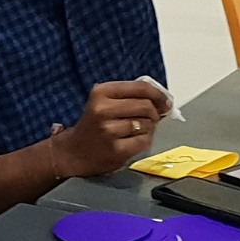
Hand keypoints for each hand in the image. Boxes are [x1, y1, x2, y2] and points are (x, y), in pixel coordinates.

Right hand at [53, 81, 170, 177]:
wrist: (73, 152)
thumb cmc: (93, 125)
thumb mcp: (105, 102)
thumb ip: (131, 96)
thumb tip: (164, 100)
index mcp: (100, 92)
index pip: (140, 87)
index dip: (158, 94)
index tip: (166, 101)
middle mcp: (102, 110)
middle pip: (146, 105)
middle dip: (154, 113)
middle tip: (152, 118)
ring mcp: (109, 131)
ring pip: (147, 124)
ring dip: (148, 128)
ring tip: (135, 131)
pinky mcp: (116, 150)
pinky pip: (144, 141)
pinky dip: (144, 141)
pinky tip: (133, 141)